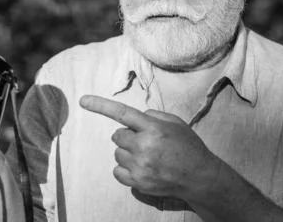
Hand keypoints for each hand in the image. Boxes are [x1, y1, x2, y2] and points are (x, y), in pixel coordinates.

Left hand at [79, 95, 219, 200]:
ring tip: (148, 157)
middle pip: (117, 136)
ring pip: (117, 154)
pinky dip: (125, 169)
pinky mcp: (138, 182)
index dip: (100, 106)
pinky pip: (117, 172)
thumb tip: (137, 116)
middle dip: (127, 136)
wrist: (199, 177)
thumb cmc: (188, 146)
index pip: (122, 113)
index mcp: (154, 128)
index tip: (83, 100)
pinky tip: (141, 168)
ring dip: (127, 153)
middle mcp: (145, 146)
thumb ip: (154, 116)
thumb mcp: (175, 123)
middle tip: (144, 141)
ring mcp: (140, 166)